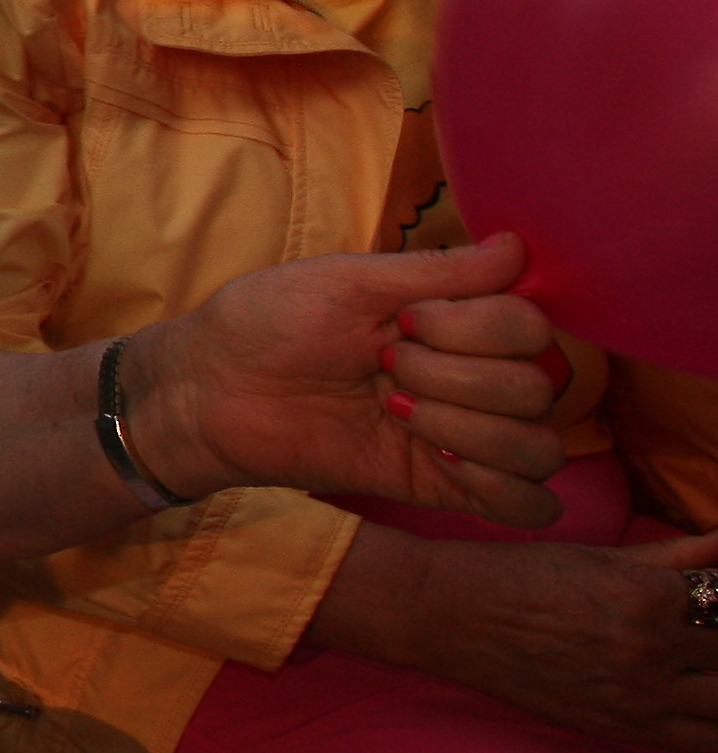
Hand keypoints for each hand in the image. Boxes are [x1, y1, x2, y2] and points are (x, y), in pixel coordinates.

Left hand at [129, 234, 569, 522]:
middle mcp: (474, 378)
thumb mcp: (348, 281)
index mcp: (457, 322)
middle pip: (539, 386)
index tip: (405, 320)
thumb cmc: (268, 322)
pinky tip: (438, 458)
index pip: (533, 327)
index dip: (479, 326)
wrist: (211, 391)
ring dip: (469, 428)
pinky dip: (500, 486)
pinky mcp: (441, 486)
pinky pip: (527, 505)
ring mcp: (462, 436)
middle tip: (383, 366)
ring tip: (393, 410)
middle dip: (456, 375)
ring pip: (541, 447)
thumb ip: (437, 272)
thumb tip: (519, 248)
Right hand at [371, 526, 717, 752]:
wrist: (450, 616)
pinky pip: (708, 742)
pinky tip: (706, 702)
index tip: (713, 602)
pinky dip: (717, 724)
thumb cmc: (524, 575)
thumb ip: (682, 554)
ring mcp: (640, 696)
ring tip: (704, 666)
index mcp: (652, 594)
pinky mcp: (624, 730)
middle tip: (705, 635)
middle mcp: (653, 648)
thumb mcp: (604, 557)